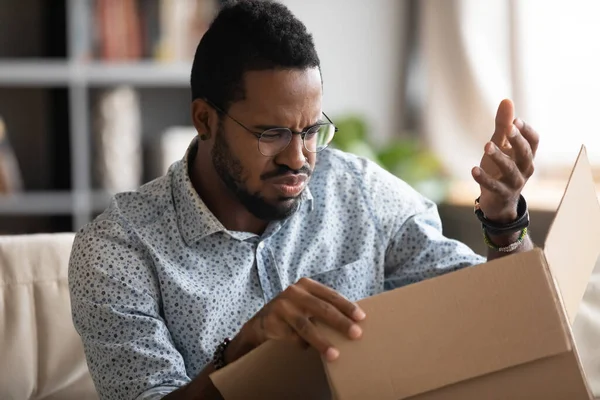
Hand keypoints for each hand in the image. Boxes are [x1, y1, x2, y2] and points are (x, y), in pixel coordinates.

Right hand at [228, 278, 364, 362]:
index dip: (347, 306)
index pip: (331, 295)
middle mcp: (293, 292)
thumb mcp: (306, 303)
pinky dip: (302, 345)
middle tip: (356, 334)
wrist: (260, 323)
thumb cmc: (292, 312)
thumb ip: (323, 307)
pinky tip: (308, 350)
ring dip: (322, 341)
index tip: (361, 318)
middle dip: (340, 322)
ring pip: (306, 326)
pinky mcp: (271, 321)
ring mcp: (281, 306)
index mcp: (306, 284)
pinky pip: (292, 337)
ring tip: (334, 354)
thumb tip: (353, 322)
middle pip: (322, 309)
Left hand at [472, 99, 539, 222]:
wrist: (498, 202)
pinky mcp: (501, 194)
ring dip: (499, 157)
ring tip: (486, 145)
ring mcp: (514, 183)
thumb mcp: (501, 146)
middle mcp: (524, 168)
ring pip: (510, 169)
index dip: (526, 130)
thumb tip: (507, 100)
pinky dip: (484, 178)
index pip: (534, 141)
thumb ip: (503, 126)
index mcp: (526, 155)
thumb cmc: (500, 169)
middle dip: (518, 140)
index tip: (515, 120)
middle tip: (508, 128)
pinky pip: (493, 186)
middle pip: (526, 153)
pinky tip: (474, 170)